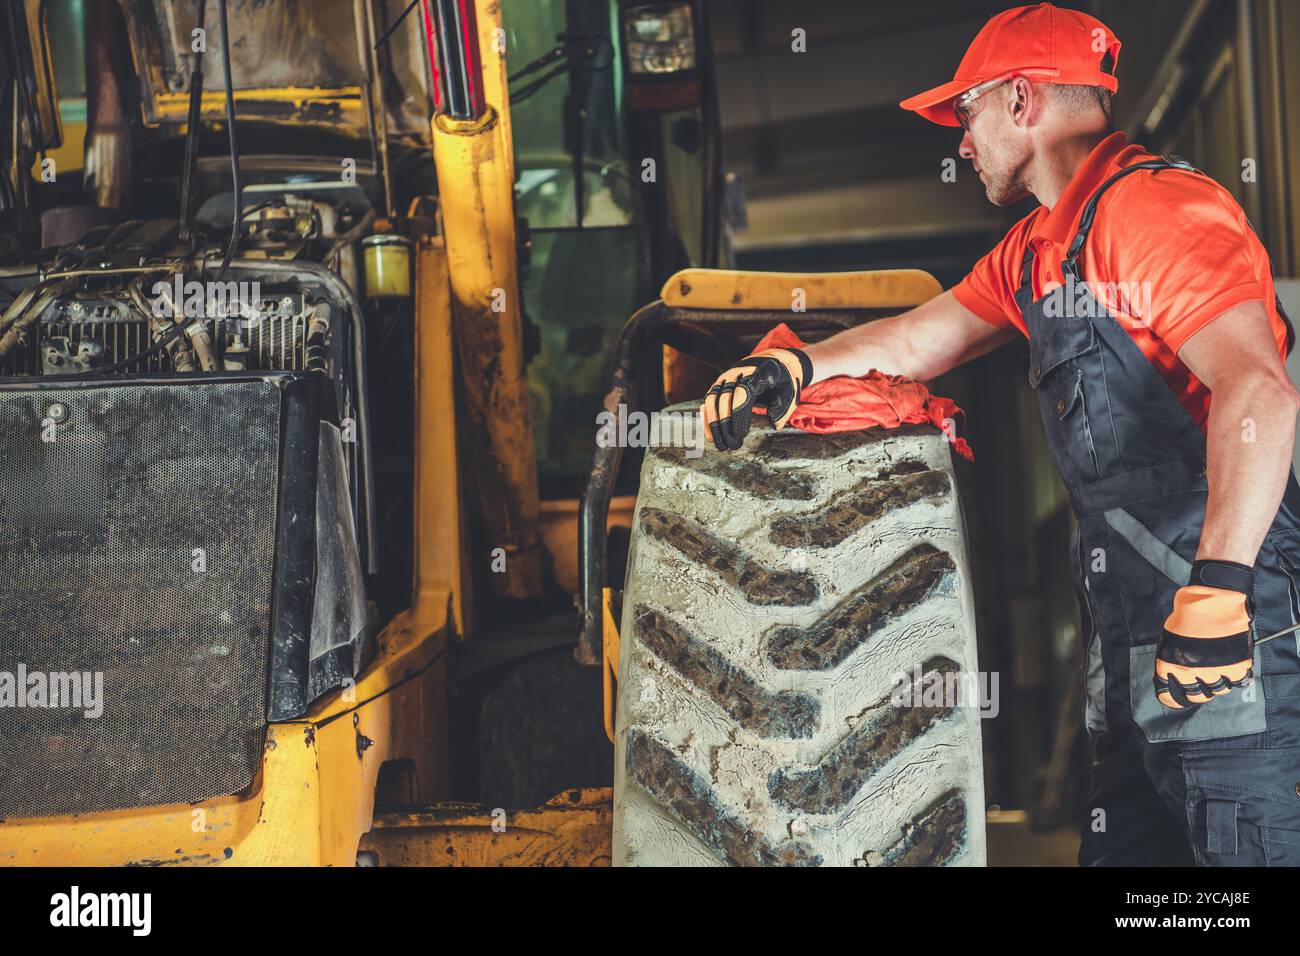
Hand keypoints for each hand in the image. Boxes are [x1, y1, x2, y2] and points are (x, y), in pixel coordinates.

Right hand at [700, 348, 812, 450]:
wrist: (774, 361)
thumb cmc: (783, 382)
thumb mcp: (790, 393)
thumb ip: (783, 409)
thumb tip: (774, 425)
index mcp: (759, 371)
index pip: (743, 393)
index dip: (739, 414)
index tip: (740, 435)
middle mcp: (739, 371)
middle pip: (725, 397)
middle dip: (725, 423)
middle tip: (731, 445)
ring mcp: (727, 376)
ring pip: (713, 398)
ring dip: (713, 422)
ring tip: (718, 443)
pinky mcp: (720, 383)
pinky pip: (709, 400)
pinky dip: (708, 417)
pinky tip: (711, 435)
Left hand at [1154, 560, 1253, 708]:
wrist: (1213, 600)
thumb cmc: (1188, 614)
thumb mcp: (1169, 638)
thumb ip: (1170, 659)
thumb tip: (1170, 675)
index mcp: (1170, 665)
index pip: (1168, 695)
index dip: (1170, 698)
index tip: (1172, 699)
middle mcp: (1192, 672)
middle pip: (1195, 696)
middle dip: (1194, 693)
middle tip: (1196, 688)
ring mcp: (1216, 670)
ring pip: (1217, 690)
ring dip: (1215, 685)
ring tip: (1214, 675)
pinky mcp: (1237, 666)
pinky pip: (1236, 681)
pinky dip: (1233, 677)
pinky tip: (1230, 669)